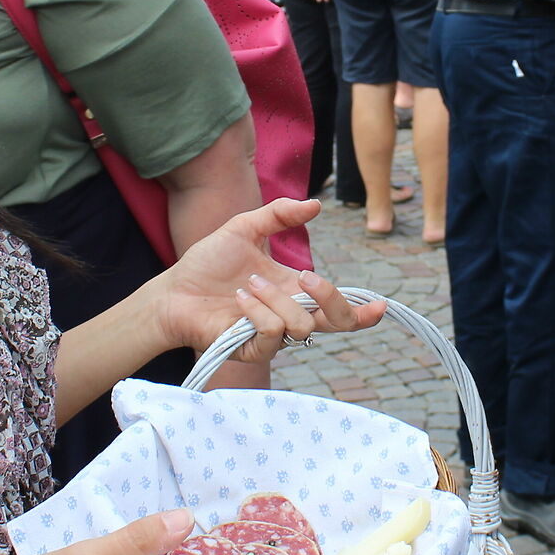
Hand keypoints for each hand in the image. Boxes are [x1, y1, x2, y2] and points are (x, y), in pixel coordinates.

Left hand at [152, 198, 383, 359]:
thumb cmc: (207, 263)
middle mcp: (289, 315)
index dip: (364, 312)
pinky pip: (272, 332)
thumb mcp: (244, 228)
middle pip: (336, 322)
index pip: (338, 307)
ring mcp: (272, 335)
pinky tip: (238, 299)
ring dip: (276, 298)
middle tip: (302, 276)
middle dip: (328, 296)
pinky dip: (257, 310)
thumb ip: (279, 215)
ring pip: (302, 325)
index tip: (382, 305)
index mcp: (294, 290)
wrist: (173, 289)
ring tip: (247, 284)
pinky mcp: (252, 349)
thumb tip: (315, 204)